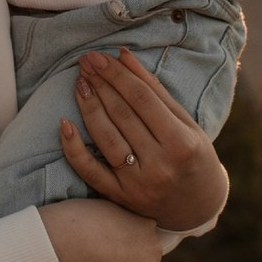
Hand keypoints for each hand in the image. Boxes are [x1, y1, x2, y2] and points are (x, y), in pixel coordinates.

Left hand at [61, 48, 227, 232]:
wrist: (197, 206)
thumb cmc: (192, 155)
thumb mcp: (185, 121)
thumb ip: (154, 89)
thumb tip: (123, 54)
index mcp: (181, 144)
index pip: (141, 99)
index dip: (116, 74)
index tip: (98, 56)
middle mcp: (160, 166)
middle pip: (122, 115)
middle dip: (101, 84)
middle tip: (85, 62)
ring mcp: (138, 184)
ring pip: (105, 138)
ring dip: (88, 106)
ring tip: (80, 82)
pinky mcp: (120, 197)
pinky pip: (90, 172)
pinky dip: (73, 149)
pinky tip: (64, 124)